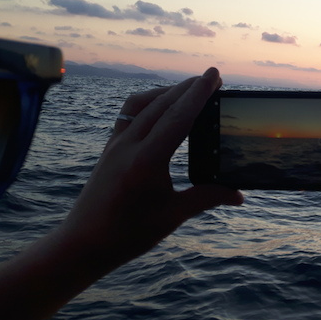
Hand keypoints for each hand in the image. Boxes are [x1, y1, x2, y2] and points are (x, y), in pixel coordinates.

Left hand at [59, 68, 242, 270]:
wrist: (82, 244)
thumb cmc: (127, 234)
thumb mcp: (172, 216)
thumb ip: (207, 198)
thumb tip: (238, 194)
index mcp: (147, 160)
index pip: (178, 117)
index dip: (199, 94)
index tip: (214, 76)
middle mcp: (129, 145)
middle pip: (161, 104)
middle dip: (188, 88)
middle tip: (211, 78)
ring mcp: (115, 145)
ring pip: (142, 105)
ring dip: (166, 92)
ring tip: (188, 89)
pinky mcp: (109, 149)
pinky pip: (128, 114)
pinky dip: (148, 103)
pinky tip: (159, 108)